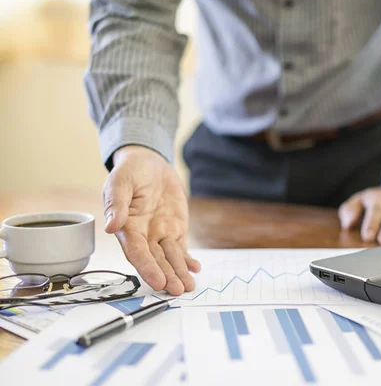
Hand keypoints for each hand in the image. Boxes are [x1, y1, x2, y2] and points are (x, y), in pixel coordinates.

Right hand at [103, 146, 200, 294]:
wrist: (149, 163)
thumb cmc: (130, 172)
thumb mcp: (119, 181)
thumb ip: (116, 203)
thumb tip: (112, 225)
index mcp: (127, 227)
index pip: (136, 252)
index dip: (147, 267)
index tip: (157, 281)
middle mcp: (144, 235)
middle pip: (156, 260)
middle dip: (167, 276)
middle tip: (177, 290)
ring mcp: (160, 233)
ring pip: (170, 258)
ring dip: (179, 272)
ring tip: (188, 287)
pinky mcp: (175, 229)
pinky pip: (181, 248)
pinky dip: (188, 259)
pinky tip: (194, 269)